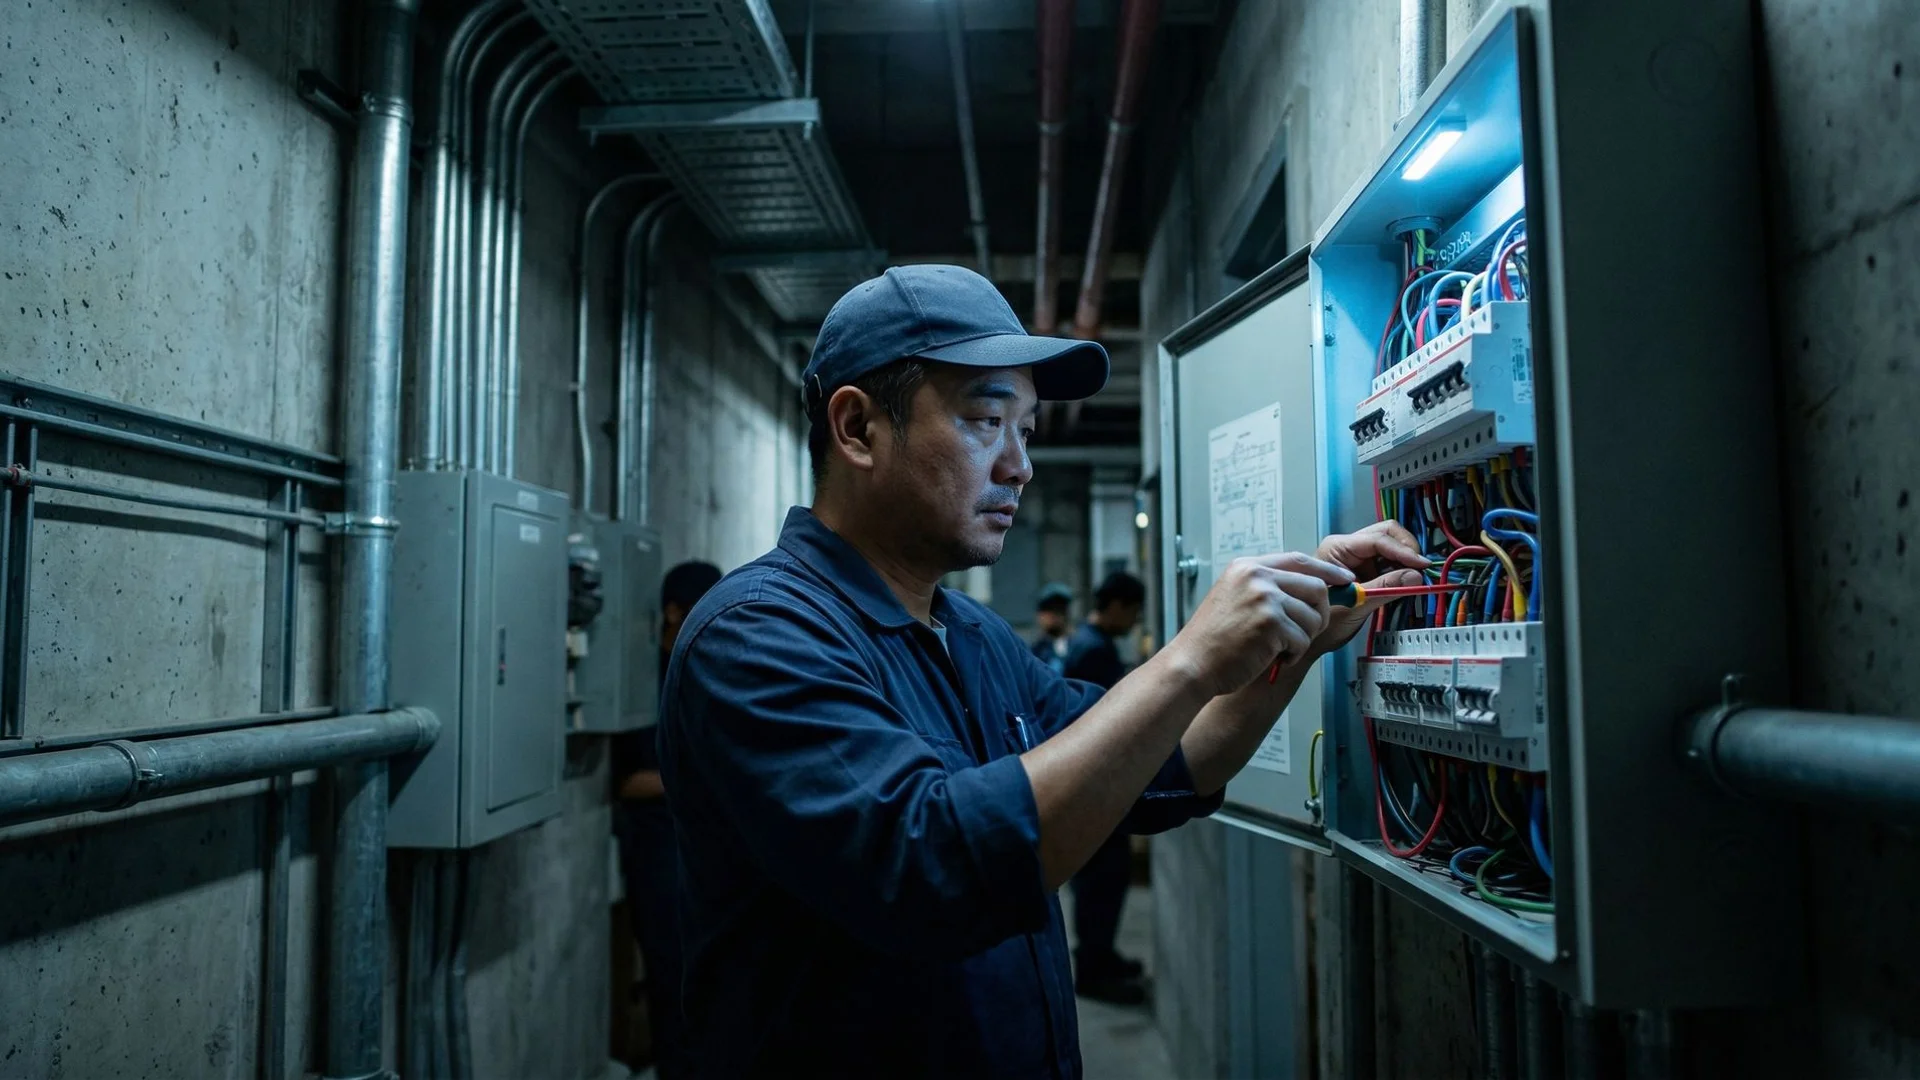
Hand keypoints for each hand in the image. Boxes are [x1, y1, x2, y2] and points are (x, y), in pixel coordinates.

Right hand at [1169, 553, 1353, 697]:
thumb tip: (1312, 589)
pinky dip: (1293, 654)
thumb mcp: (1234, 597)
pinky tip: (1273, 657)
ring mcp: (1264, 598)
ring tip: (1279, 648)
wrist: (1192, 663)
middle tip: (1306, 631)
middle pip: (1315, 587)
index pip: (1299, 560)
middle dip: (1319, 613)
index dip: (1327, 571)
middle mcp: (1256, 577)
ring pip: (1313, 617)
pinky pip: (1303, 640)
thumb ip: (1266, 587)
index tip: (1344, 580)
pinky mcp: (1270, 623)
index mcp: (1247, 567)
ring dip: (1303, 638)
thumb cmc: (1213, 639)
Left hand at [1313, 521, 1429, 650]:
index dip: (1403, 551)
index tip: (1422, 566)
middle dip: (1406, 548)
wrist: (1312, 638)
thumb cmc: (1325, 622)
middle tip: (1420, 569)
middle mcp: (1349, 546)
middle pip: (1387, 533)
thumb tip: (1415, 576)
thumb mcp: (1355, 605)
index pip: (1378, 539)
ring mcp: (1358, 557)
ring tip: (1417, 577)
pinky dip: (1402, 569)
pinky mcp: (1367, 570)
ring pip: (1391, 546)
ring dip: (1406, 559)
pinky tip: (1409, 581)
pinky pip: (1390, 562)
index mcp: (1339, 548)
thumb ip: (1384, 588)